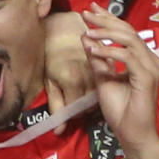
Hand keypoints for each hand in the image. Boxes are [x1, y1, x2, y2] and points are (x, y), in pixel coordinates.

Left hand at [44, 11, 94, 130]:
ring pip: (101, 92)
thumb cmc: (51, 54)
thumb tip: (57, 131)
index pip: (78, 110)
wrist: (62, 27)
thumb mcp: (50, 80)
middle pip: (91, 103)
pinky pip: (108, 78)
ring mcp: (97, 67)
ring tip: (87, 94)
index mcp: (72, 80)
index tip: (72, 112)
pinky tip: (99, 83)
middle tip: (79, 103)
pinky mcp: (105, 61)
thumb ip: (56, 105)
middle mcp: (87, 75)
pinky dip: (104, 83)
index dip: (75, 114)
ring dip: (95, 96)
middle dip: (85, 107)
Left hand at [81, 9, 158, 158]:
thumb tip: (86, 38)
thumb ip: (98, 60)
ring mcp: (150, 67)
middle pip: (128, 31)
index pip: (125, 32)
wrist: (133, 134)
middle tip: (87, 13)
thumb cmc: (121, 110)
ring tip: (88, 30)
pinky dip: (108, 51)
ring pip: (128, 40)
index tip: (91, 9)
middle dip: (106, 20)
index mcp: (142, 58)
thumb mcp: (104, 80)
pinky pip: (127, 57)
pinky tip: (93, 50)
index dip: (109, 18)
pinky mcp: (147, 76)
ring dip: (105, 33)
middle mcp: (149, 59)